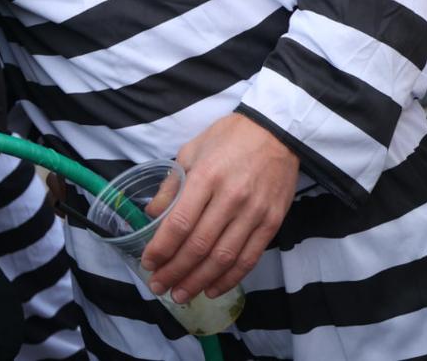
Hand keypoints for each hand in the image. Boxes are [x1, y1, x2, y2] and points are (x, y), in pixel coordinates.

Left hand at [140, 113, 297, 303]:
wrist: (278, 131)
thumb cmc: (229, 138)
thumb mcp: (192, 151)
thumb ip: (172, 185)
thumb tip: (151, 214)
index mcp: (206, 177)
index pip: (179, 222)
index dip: (161, 248)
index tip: (148, 263)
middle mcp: (230, 198)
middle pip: (199, 245)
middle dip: (175, 271)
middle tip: (159, 286)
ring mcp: (254, 212)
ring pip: (223, 257)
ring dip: (199, 280)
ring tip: (181, 294)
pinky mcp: (272, 222)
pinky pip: (249, 258)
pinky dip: (230, 278)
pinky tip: (213, 289)